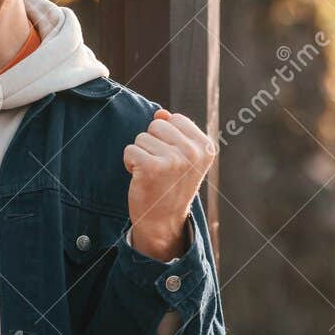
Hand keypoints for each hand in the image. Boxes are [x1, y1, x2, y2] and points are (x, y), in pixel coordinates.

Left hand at [122, 109, 214, 260]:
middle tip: (159, 168)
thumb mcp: (182, 157)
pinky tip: (141, 178)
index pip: (175, 119)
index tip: (172, 160)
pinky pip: (130, 149)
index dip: (166, 137)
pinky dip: (130, 163)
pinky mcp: (152, 167)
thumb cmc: (170, 186)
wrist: (163, 221)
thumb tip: (160, 113)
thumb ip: (174, 132)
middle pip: (156, 125)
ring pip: (141, 137)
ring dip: (140, 155)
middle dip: (151, 144)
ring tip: (152, 174)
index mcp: (205, 147)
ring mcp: (174, 159)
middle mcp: (193, 152)